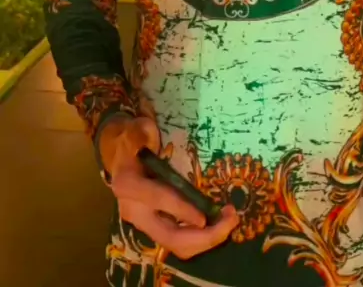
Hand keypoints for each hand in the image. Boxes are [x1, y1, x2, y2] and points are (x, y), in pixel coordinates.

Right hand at [99, 116, 238, 259]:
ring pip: (176, 245)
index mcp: (129, 185)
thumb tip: (155, 139)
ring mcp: (143, 223)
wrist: (119, 157)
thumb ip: (144, 133)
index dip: (182, 210)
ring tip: (229, 221)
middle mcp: (134, 211)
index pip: (158, 201)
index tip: (206, 218)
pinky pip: (179, 241)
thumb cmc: (132, 140)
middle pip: (170, 237)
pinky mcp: (153, 228)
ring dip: (206, 239)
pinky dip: (200, 238)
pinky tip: (217, 223)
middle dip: (204, 236)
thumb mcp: (136, 130)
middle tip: (231, 221)